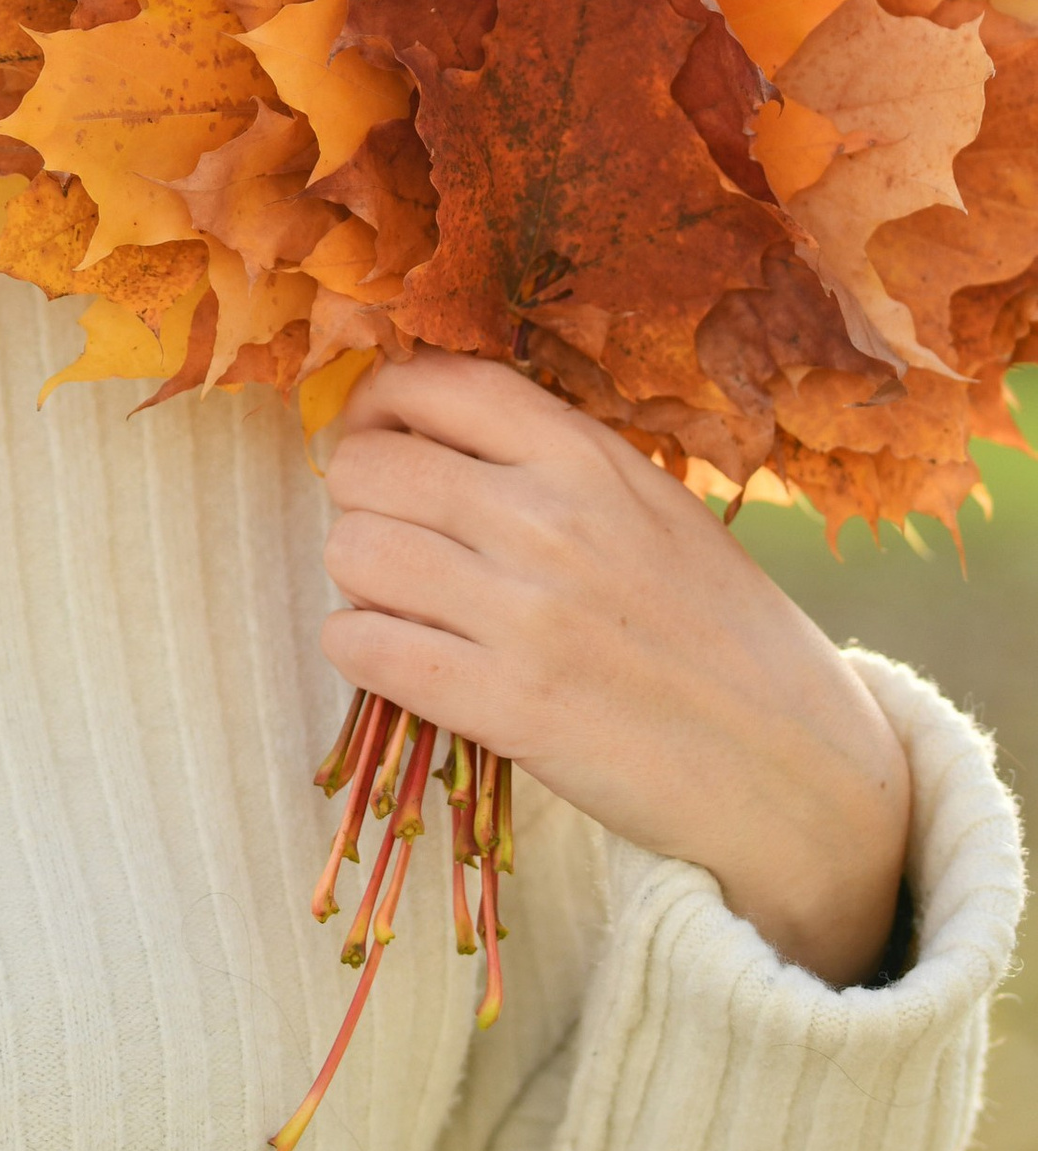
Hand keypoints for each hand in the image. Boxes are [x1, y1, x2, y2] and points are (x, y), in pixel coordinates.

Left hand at [319, 355, 912, 988]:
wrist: (799, 769)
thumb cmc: (723, 634)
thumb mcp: (654, 508)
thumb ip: (550, 461)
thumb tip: (425, 429)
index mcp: (587, 456)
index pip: (429, 381)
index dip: (378, 409)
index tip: (383, 445)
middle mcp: (548, 518)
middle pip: (364, 466)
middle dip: (361, 503)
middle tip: (401, 542)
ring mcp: (525, 612)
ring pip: (351, 553)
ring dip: (361, 581)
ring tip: (407, 606)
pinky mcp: (506, 705)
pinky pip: (362, 646)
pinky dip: (364, 651)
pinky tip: (405, 662)